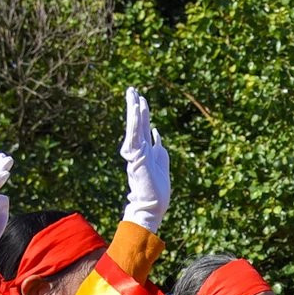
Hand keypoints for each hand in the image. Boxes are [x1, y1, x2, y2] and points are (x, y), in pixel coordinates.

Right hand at [120, 88, 169, 232]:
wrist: (153, 205)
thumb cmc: (157, 188)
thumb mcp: (162, 161)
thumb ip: (158, 146)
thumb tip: (156, 133)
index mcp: (144, 150)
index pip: (141, 127)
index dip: (141, 112)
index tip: (140, 98)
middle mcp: (138, 149)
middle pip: (135, 123)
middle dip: (134, 106)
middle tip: (131, 89)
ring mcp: (136, 153)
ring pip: (134, 127)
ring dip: (134, 110)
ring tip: (133, 94)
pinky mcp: (137, 158)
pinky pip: (135, 136)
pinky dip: (135, 123)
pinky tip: (137, 110)